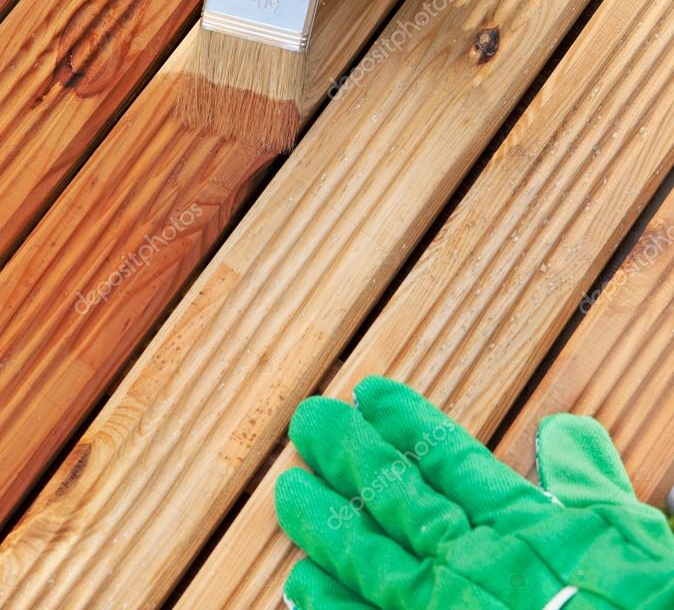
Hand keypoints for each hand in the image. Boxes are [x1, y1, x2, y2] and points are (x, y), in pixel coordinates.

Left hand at [276, 376, 673, 608]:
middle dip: (347, 454)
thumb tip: (565, 433)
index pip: (444, 455)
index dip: (401, 421)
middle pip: (393, 494)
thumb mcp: (629, 534)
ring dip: (326, 521)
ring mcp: (443, 606)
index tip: (367, 392)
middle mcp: (469, 557)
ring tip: (287, 489)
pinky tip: (298, 583)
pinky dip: (331, 607)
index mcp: (515, 520)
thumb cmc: (637, 603)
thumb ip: (588, 480)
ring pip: (370, 555)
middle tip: (307, 420)